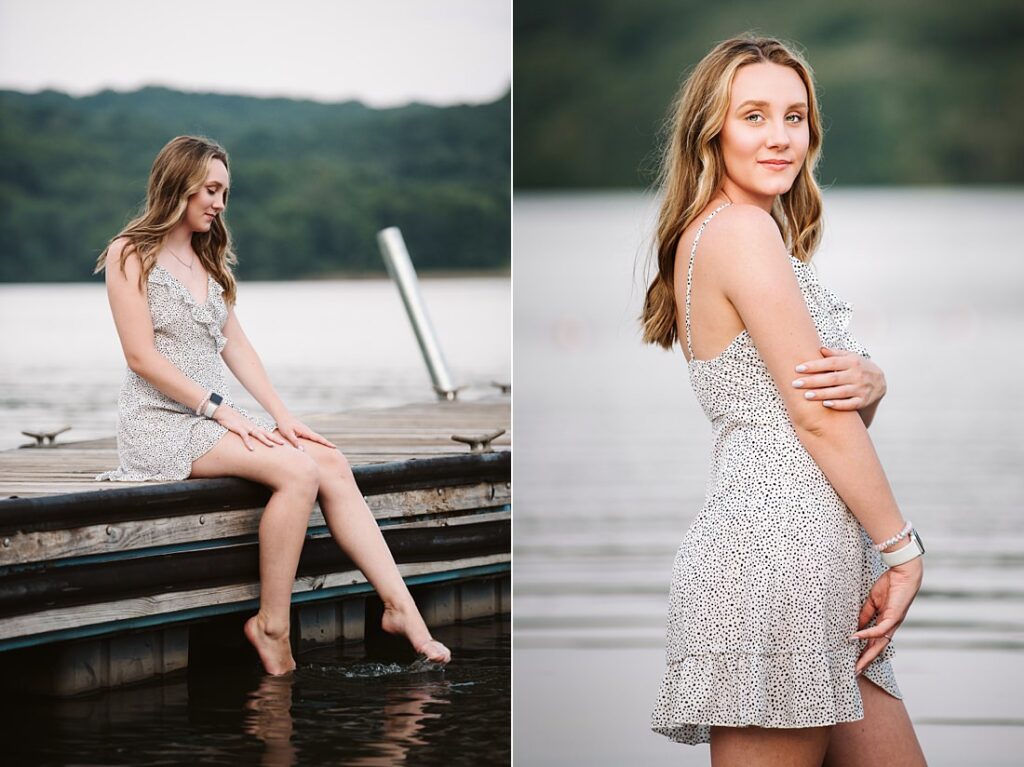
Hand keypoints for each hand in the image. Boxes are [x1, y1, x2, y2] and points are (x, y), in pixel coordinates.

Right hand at [213, 404, 285, 451]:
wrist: (224, 412)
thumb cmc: (233, 420)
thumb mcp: (243, 427)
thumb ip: (248, 432)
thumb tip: (253, 437)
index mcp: (254, 427)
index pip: (266, 433)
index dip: (274, 437)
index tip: (283, 442)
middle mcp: (252, 427)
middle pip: (266, 434)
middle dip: (275, 439)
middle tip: (284, 443)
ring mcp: (246, 427)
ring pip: (258, 435)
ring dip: (265, 440)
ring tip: (272, 446)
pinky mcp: (239, 428)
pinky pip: (245, 436)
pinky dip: (248, 443)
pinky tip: (252, 449)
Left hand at [273, 413, 337, 450]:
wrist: (283, 416)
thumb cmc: (284, 425)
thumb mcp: (288, 434)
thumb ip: (295, 442)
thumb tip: (302, 451)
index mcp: (306, 432)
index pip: (318, 438)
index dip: (326, 443)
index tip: (334, 447)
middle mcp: (308, 431)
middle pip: (320, 438)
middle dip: (327, 443)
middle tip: (335, 448)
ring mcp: (306, 431)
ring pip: (316, 438)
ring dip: (322, 442)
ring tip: (329, 448)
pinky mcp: (303, 432)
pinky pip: (312, 437)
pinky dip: (317, 440)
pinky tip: (317, 444)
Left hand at [792, 346, 885, 410]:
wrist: (880, 382)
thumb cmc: (858, 367)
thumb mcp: (850, 357)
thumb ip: (835, 354)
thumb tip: (820, 349)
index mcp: (852, 362)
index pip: (830, 363)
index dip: (814, 366)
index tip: (798, 368)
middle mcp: (857, 375)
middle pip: (832, 378)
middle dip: (813, 381)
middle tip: (796, 384)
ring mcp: (861, 389)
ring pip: (840, 392)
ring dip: (822, 394)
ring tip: (806, 395)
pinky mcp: (863, 401)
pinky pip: (850, 404)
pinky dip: (838, 405)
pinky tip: (825, 404)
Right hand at [849, 556, 922, 674]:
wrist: (903, 573)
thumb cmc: (890, 584)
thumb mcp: (872, 601)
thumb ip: (865, 615)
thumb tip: (855, 627)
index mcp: (885, 623)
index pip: (874, 642)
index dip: (864, 652)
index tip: (854, 662)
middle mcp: (890, 627)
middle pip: (877, 649)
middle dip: (866, 661)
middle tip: (855, 673)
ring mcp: (892, 623)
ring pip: (879, 644)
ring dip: (867, 656)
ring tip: (857, 665)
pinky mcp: (893, 617)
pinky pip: (879, 629)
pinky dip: (867, 634)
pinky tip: (856, 638)